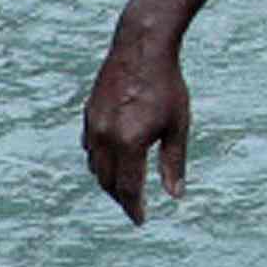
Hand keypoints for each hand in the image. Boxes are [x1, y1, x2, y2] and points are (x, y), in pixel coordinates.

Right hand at [81, 26, 195, 215]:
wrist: (141, 46)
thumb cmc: (166, 85)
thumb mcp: (177, 126)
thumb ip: (173, 163)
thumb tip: (175, 196)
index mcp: (129, 142)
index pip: (127, 188)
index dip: (133, 207)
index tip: (140, 220)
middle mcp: (105, 137)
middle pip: (107, 182)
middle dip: (119, 198)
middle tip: (133, 206)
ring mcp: (93, 124)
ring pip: (95, 165)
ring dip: (107, 180)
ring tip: (123, 187)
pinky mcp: (88, 113)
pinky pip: (89, 146)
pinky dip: (99, 160)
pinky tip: (111, 160)